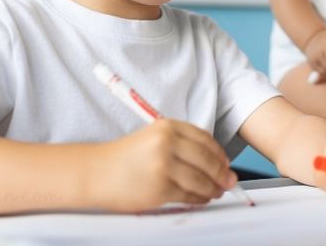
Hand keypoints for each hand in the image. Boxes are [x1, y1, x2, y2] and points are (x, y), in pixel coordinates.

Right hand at [88, 119, 236, 210]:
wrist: (96, 173)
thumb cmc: (124, 157)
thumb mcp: (152, 138)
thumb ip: (181, 144)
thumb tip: (215, 162)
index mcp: (167, 127)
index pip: (204, 139)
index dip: (219, 153)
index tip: (226, 163)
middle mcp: (167, 143)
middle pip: (207, 159)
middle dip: (222, 173)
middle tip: (229, 181)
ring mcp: (163, 166)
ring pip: (201, 180)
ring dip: (213, 188)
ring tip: (216, 192)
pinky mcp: (159, 188)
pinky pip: (189, 195)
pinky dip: (199, 199)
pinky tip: (201, 199)